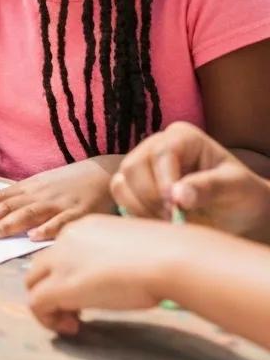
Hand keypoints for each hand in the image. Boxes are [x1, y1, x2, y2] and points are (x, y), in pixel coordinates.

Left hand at [0, 157, 118, 240]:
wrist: (103, 173)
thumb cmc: (69, 182)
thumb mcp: (41, 185)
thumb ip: (20, 197)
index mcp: (29, 188)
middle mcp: (40, 194)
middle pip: (8, 207)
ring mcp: (59, 203)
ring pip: (29, 214)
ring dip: (8, 224)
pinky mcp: (79, 213)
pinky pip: (62, 222)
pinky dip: (48, 229)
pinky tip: (34, 237)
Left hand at [25, 214, 179, 334]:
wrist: (167, 257)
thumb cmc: (165, 254)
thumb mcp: (133, 249)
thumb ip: (116, 258)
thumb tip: (121, 275)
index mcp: (84, 227)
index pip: (61, 252)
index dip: (68, 275)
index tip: (89, 293)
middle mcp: (65, 239)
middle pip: (40, 266)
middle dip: (51, 289)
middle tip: (75, 313)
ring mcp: (60, 261)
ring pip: (32, 283)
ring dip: (48, 306)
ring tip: (72, 323)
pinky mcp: (60, 285)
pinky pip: (36, 303)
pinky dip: (47, 319)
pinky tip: (72, 327)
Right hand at [112, 121, 269, 241]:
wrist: (236, 212)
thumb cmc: (240, 194)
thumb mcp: (235, 187)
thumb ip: (209, 188)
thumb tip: (178, 197)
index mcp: (182, 137)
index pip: (161, 153)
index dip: (164, 181)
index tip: (176, 207)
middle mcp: (155, 145)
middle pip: (133, 167)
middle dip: (151, 198)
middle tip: (175, 219)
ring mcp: (141, 164)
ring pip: (121, 183)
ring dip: (142, 208)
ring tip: (170, 222)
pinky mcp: (132, 184)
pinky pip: (120, 197)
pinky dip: (136, 213)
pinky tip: (159, 221)